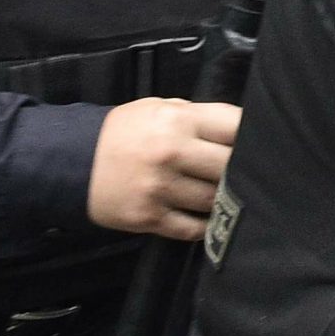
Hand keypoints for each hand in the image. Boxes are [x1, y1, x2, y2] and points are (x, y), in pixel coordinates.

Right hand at [87, 97, 240, 241]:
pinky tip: (211, 217)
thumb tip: (239, 127)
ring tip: (232, 194)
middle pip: (230, 165)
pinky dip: (206, 225)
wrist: (72, 162)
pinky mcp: (148, 217)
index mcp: (178, 120)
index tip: (262, 142)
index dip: (253, 135)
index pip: (235, 126)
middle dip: (243, 169)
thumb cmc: (123, 132)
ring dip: (225, 198)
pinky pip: (192, 227)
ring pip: (214, 198)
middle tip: (253, 173)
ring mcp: (159, 188)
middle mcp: (171, 153)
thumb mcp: (158, 108)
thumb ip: (197, 115)